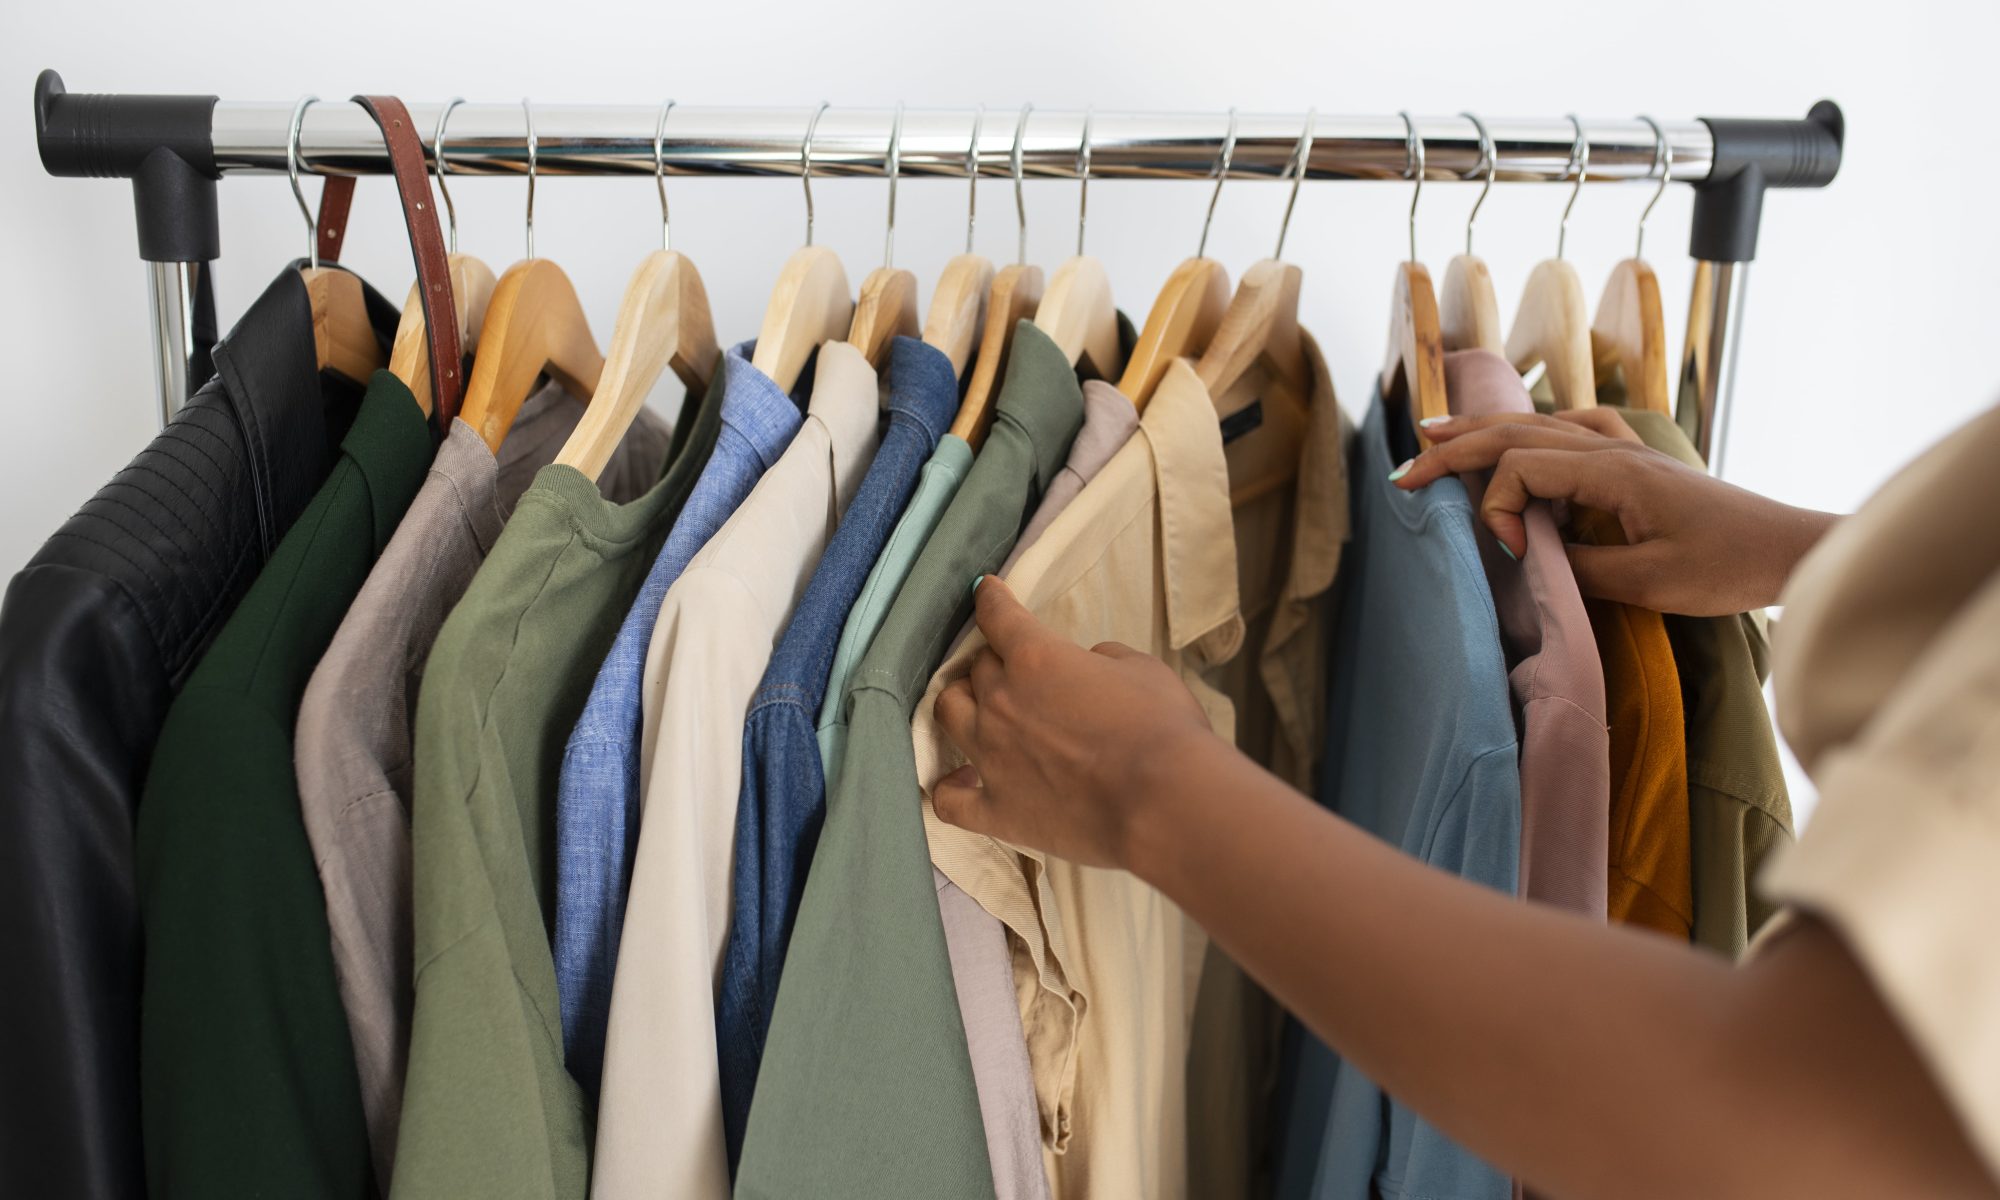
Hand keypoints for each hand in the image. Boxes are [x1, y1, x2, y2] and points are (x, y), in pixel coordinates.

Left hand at [930, 575, 1220, 870]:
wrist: (1163, 799)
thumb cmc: (1163, 727)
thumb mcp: (1141, 668)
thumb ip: (1105, 658)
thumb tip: (1090, 665)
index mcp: (1036, 657)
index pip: (998, 615)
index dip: (990, 599)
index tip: (985, 591)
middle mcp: (1001, 701)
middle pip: (976, 669)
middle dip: (993, 663)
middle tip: (1013, 672)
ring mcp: (991, 757)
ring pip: (948, 714)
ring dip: (960, 704)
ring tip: (976, 710)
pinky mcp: (996, 810)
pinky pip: (947, 798)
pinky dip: (948, 786)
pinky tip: (959, 780)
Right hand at [1393, 410, 1836, 615]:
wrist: (1788, 549)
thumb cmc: (1727, 568)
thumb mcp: (1648, 582)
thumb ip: (1579, 568)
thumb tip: (1527, 558)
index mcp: (1613, 473)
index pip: (1523, 468)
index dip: (1497, 506)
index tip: (1506, 553)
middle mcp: (1613, 449)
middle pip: (1517, 434)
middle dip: (1456, 450)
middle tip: (1406, 472)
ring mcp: (1625, 449)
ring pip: (1538, 426)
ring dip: (1483, 432)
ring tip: (1435, 435)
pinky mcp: (1636, 461)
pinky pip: (1571, 429)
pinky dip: (1532, 429)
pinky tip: (1521, 435)